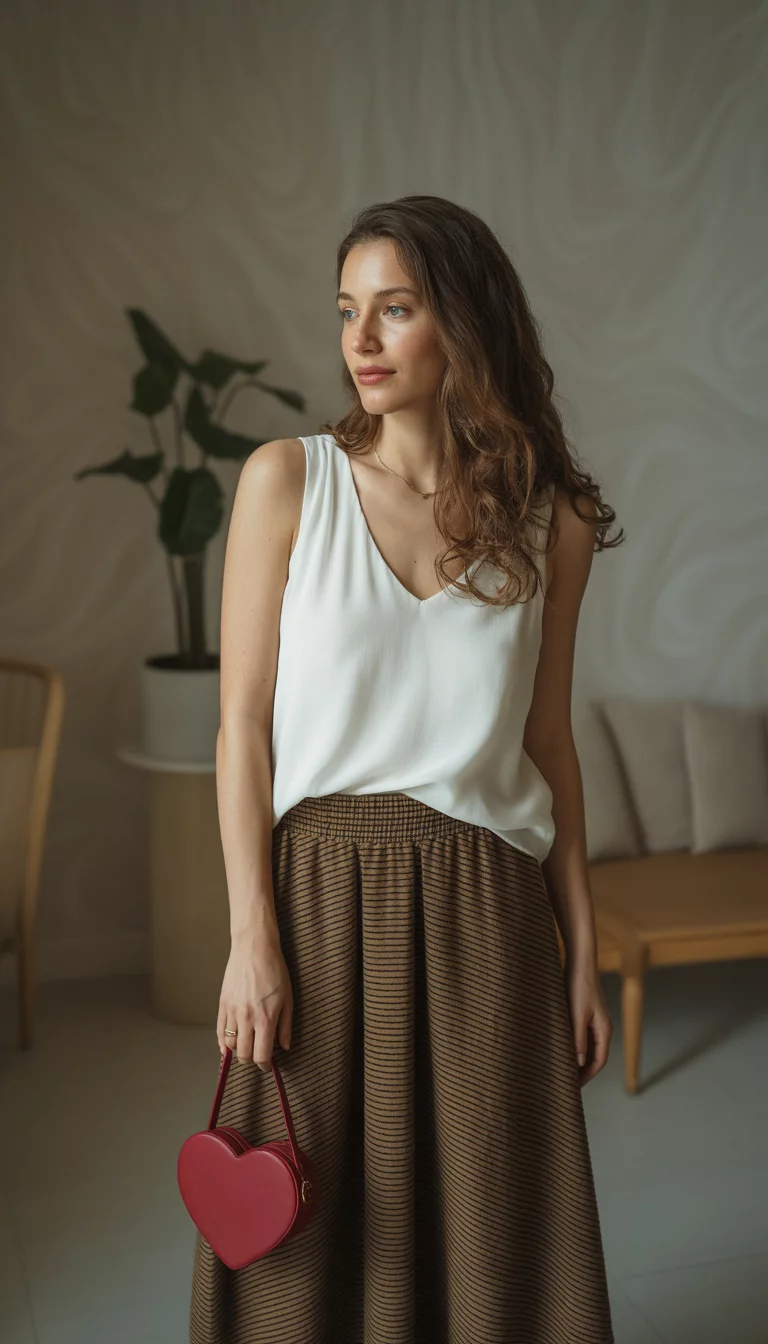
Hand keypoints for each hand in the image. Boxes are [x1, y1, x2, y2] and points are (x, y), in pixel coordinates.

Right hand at [217, 925, 293, 1071]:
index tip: (268, 1066)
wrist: (253, 948)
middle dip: (251, 1060)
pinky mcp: (222, 1004)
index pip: (261, 1055)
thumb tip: (284, 1047)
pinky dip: (222, 1042)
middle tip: (258, 1057)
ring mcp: (231, 1012)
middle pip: (243, 1054)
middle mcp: (246, 1019)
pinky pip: (219, 1031)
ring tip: (246, 1048)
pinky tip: (227, 1047)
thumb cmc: (275, 971)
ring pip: (230, 1044)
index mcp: (265, 1019)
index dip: (265, 1065)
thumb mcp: (288, 999)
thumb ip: (285, 1026)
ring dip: (238, 1051)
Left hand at [564, 955, 612, 1086]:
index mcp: (604, 1029)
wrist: (580, 961)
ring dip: (578, 1059)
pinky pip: (582, 1036)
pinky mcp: (585, 1014)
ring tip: (563, 1070)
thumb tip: (578, 1063)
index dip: (587, 1075)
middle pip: (594, 1056)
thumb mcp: (576, 1015)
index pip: (599, 1061)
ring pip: (588, 1047)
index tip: (573, 1087)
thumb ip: (577, 1039)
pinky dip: (574, 1047)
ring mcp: (594, 1020)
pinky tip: (561, 1049)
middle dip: (582, 1071)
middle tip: (566, 1083)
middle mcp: (602, 1027)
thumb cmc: (579, 986)